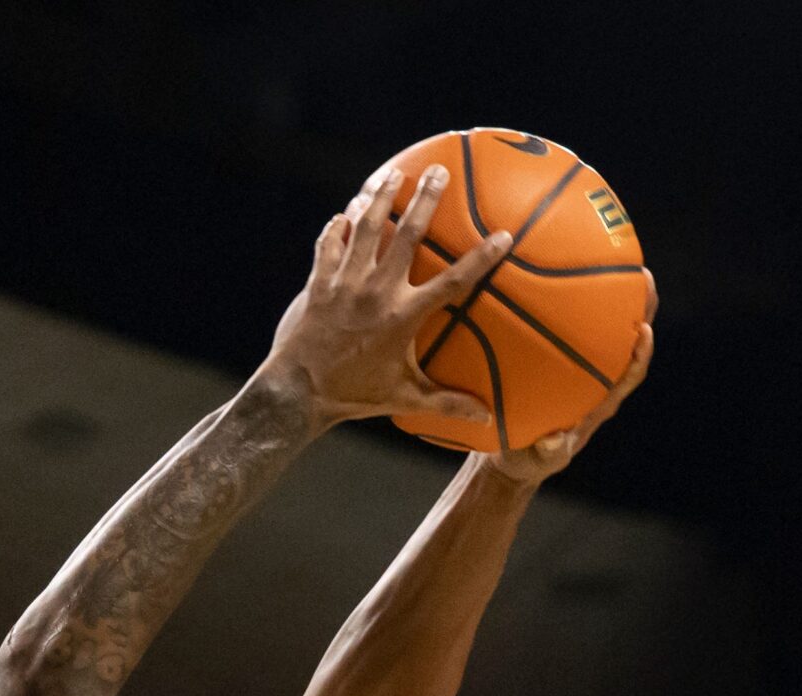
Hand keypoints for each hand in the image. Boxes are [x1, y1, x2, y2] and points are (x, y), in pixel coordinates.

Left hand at [261, 164, 507, 428]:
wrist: (297, 393)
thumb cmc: (354, 396)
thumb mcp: (404, 399)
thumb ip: (445, 402)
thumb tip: (484, 418)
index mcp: (403, 317)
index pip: (453, 282)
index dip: (480, 258)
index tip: (504, 236)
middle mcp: (376, 292)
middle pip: (407, 235)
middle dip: (423, 200)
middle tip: (437, 170)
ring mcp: (345, 284)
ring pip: (364, 229)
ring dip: (378, 198)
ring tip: (391, 175)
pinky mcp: (318, 283)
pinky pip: (329, 245)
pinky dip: (336, 227)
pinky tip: (344, 212)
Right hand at [483, 272, 657, 483]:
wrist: (515, 454)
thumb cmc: (528, 456)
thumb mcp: (536, 459)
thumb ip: (547, 451)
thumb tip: (554, 440)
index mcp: (600, 403)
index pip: (629, 374)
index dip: (640, 354)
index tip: (644, 331)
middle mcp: (599, 382)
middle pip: (629, 340)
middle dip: (640, 308)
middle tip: (642, 274)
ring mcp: (583, 370)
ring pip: (606, 328)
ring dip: (614, 296)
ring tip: (615, 259)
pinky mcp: (563, 362)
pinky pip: (573, 328)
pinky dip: (576, 304)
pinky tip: (560, 276)